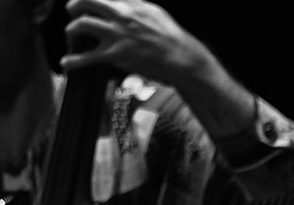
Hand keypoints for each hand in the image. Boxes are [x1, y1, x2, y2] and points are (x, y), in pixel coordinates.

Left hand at [62, 1, 255, 138]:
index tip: (86, 5)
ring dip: (71, 31)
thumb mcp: (154, 11)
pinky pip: (87, 57)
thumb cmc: (171, 37)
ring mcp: (117, 35)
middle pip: (84, 2)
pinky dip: (73, 61)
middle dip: (73, 7)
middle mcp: (120, 16)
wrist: (183, 59)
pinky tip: (66, 64)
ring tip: (72, 38)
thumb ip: (134, 4)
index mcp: (129, 4)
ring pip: (80, 25)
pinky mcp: (116, 55)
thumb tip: (121, 1)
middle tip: (73, 15)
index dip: (88, 0)